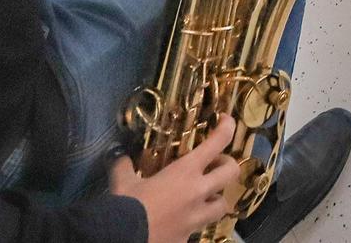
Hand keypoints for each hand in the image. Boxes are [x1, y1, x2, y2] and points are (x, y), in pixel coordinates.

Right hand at [107, 117, 241, 242]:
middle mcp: (197, 193)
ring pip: (222, 205)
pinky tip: (181, 221)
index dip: (227, 127)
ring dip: (215, 198)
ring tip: (203, 197)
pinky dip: (194, 222)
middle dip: (227, 166)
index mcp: (185, 172)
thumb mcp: (122, 182)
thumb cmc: (126, 206)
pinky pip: (200, 227)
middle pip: (231, 173)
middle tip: (213, 166)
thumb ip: (123, 166)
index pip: (217, 142)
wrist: (121, 240)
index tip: (225, 120)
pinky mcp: (189, 238)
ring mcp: (196, 218)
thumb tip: (119, 156)